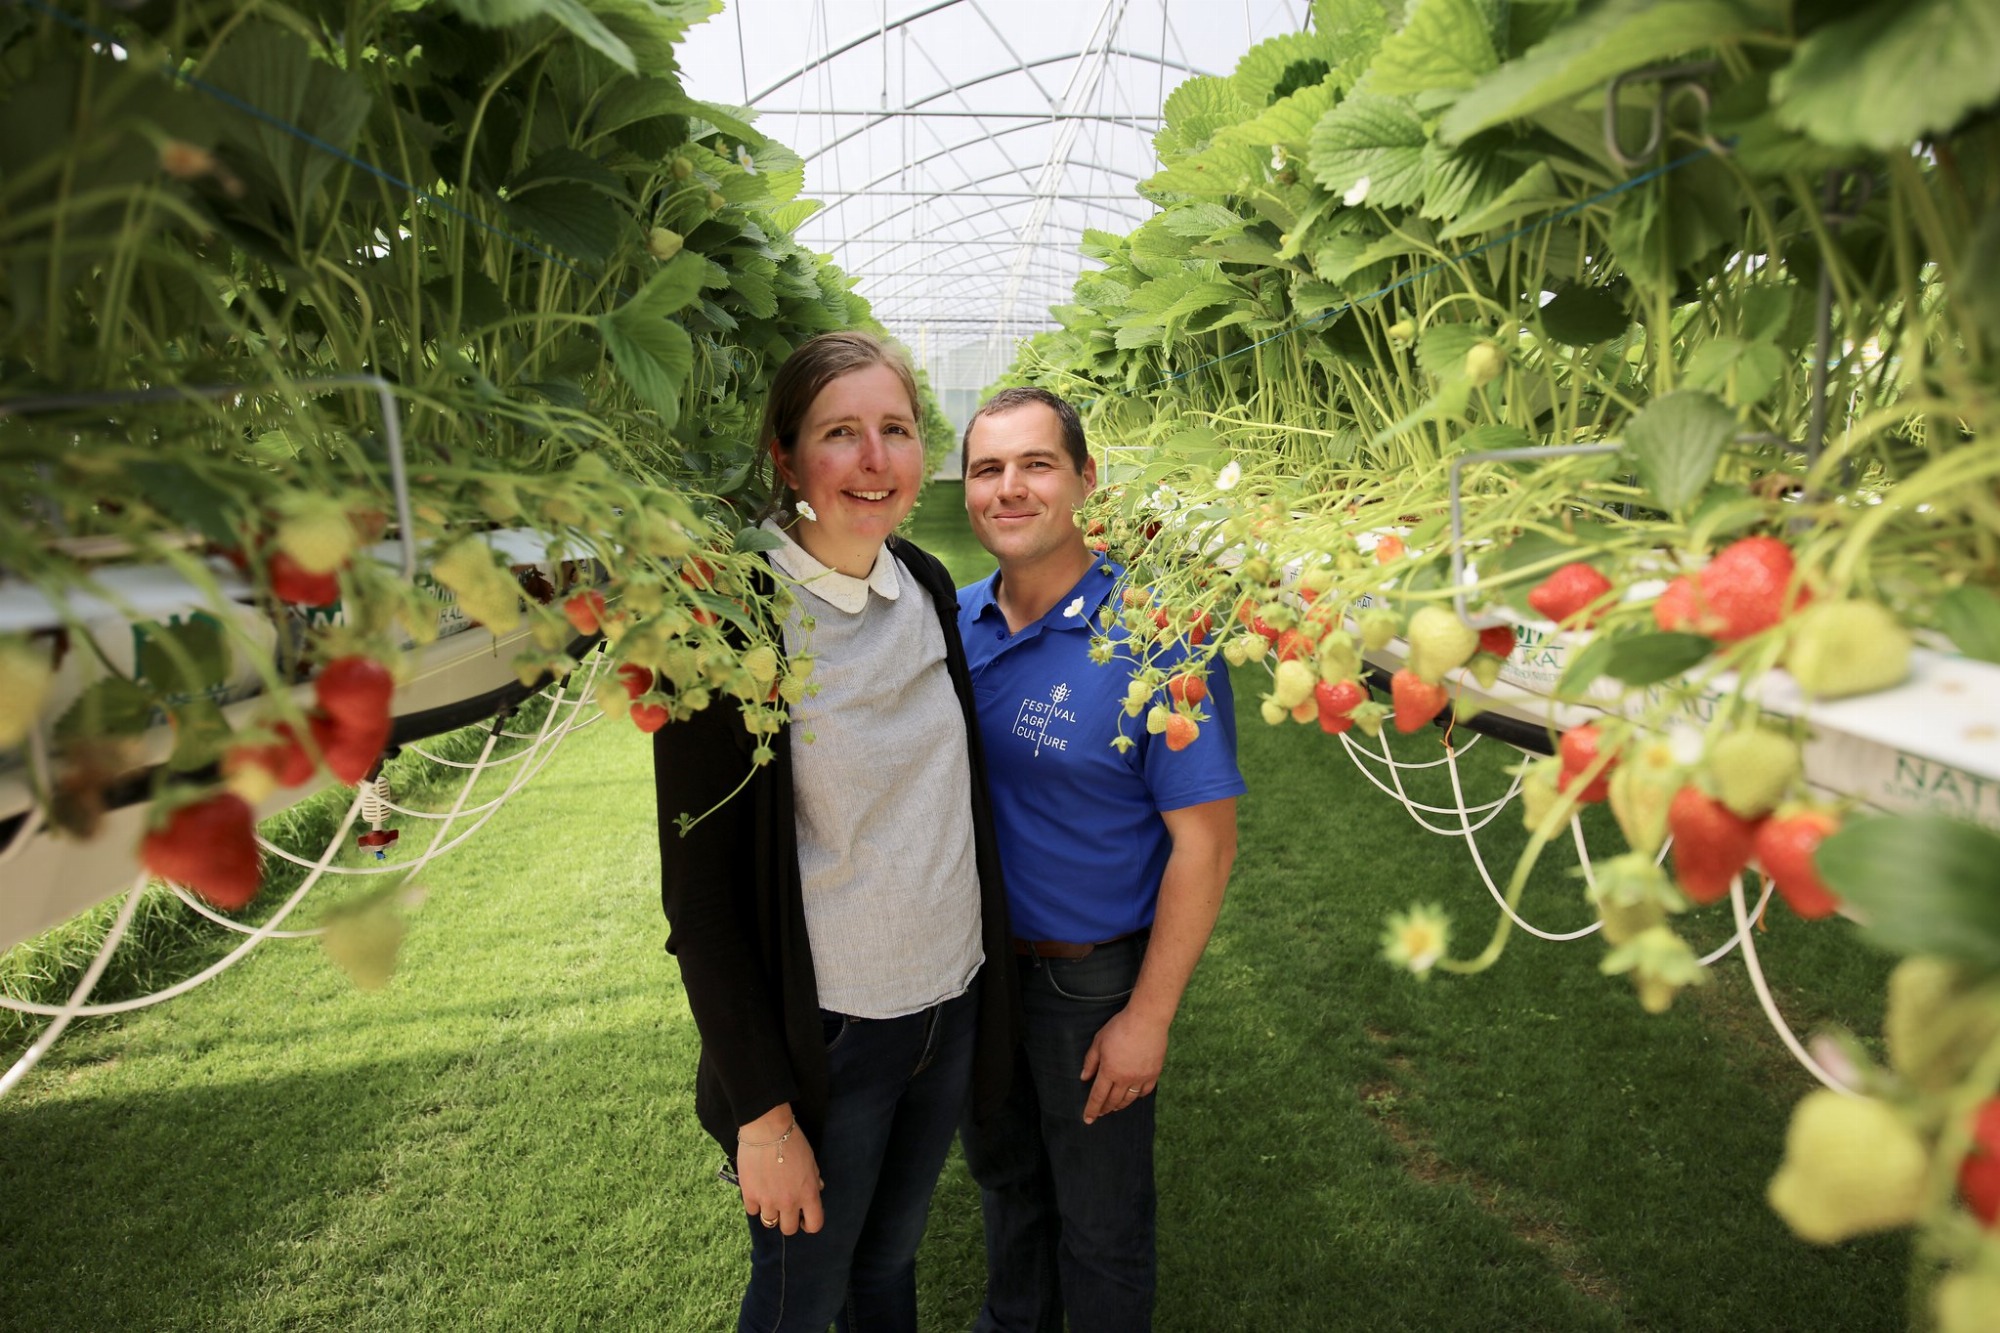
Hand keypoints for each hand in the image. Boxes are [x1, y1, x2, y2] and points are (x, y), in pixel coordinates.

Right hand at [737, 1107, 823, 1235]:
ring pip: (769, 1222)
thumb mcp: (811, 1161)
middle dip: (789, 1220)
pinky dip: (755, 1204)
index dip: (810, 1224)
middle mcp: (789, 1202)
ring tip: (770, 1197)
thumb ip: (813, 1180)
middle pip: (789, 1229)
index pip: (814, 1224)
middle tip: (785, 1208)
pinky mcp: (749, 1195)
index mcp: (808, 1194)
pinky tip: (757, 1191)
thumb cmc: (793, 1142)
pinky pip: (753, 1211)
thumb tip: (816, 1189)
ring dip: (771, 1212)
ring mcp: (768, 1201)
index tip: (805, 1219)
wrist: (767, 1130)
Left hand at [1079, 1007, 1168, 1124]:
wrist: (1147, 1020)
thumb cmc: (1120, 1027)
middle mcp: (1125, 1078)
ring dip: (1120, 1105)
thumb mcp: (1099, 1041)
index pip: (1097, 1096)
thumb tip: (1084, 1078)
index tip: (1087, 1119)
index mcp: (1109, 1071)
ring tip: (1114, 1107)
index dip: (1091, 1109)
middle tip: (1100, 1113)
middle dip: (1105, 1109)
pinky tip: (1133, 1096)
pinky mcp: (1154, 1073)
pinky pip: (1145, 1092)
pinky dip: (1137, 1096)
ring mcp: (1141, 1077)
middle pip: (1113, 1100)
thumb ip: (1091, 1061)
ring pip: (1129, 1099)